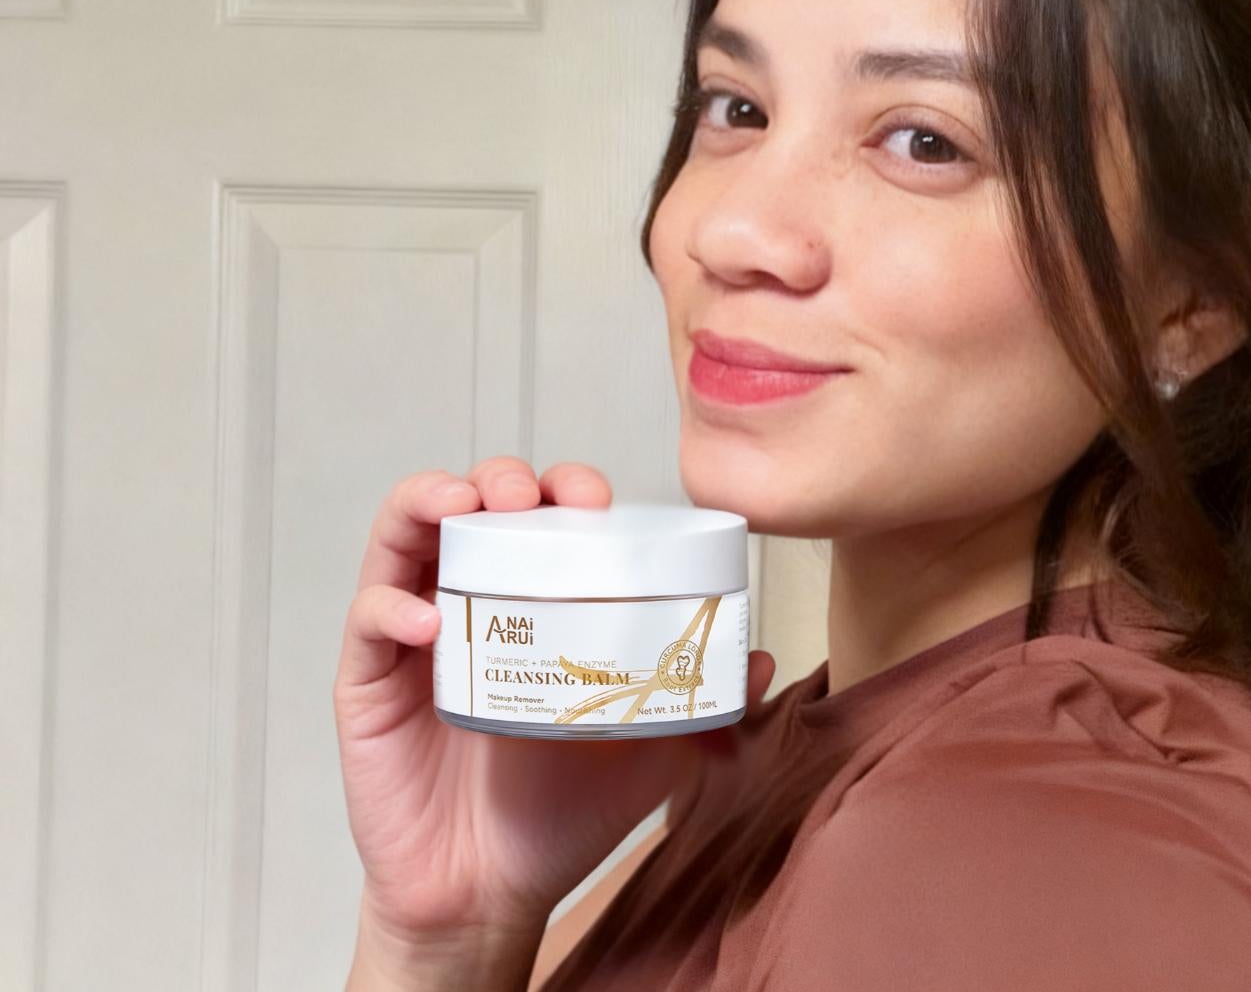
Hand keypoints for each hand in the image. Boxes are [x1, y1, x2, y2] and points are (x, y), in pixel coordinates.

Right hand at [334, 457, 775, 945]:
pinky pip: (366, 620)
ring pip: (403, 535)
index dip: (565, 488)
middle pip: (472, 506)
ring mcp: (413, 639)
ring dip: (431, 501)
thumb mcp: (652, 754)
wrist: (490, 894)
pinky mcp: (365, 684)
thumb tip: (762, 661)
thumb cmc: (563, 815)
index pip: (544, 520)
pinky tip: (430, 622)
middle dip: (501, 479)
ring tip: (467, 508)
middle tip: (532, 497)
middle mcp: (472, 606)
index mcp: (537, 608)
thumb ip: (700, 706)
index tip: (598, 499)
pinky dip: (393, 605)